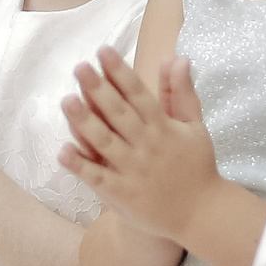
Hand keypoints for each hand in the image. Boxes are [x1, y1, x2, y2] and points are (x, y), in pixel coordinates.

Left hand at [56, 47, 220, 243]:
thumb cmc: (198, 166)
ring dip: (85, 122)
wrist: (203, 214)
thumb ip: (182, 92)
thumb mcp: (195, 126)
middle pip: (119, 113)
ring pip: (106, 142)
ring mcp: (134, 170)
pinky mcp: (124, 195)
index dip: (120, 72)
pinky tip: (63, 151)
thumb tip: (177, 57)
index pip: (139, 94)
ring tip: (66, 100)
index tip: (103, 51)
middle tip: (80, 67)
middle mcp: (147, 146)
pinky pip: (99, 178)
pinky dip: (81, 166)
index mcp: (164, 127)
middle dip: (99, 89)